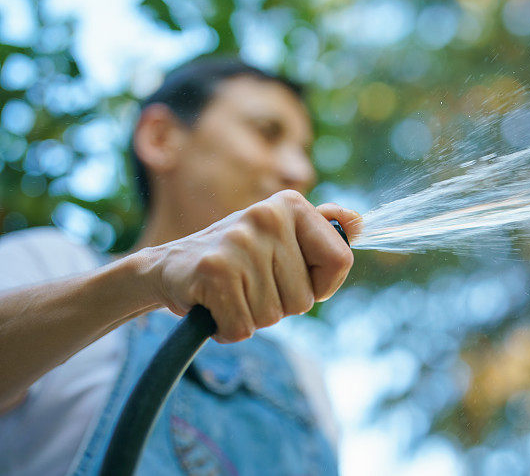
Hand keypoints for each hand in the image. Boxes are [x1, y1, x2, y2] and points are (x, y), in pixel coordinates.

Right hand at [146, 190, 360, 342]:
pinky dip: (229, 328)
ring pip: (275, 315)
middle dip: (279, 303)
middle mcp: (268, 215)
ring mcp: (240, 241)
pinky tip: (215, 305)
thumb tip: (359, 222)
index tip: (292, 279)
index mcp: (291, 204)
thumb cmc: (236, 258)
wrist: (167, 267)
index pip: (340, 260)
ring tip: (232, 292)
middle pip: (305, 297)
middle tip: (250, 284)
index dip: (321, 285)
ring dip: (253, 316)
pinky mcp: (214, 270)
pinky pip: (244, 326)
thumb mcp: (280, 236)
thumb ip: (322, 229)